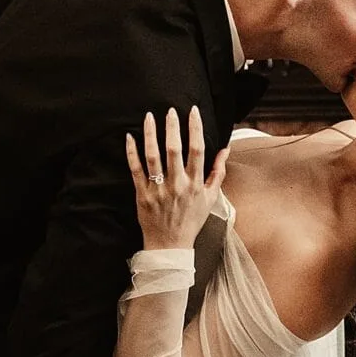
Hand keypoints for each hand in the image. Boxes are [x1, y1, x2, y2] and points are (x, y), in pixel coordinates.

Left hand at [125, 108, 226, 251]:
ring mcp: (159, 190)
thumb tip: (225, 150)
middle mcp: (178, 185)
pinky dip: (132, 153)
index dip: (195, 128)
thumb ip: (218, 172)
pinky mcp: (142, 195)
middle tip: (170, 110)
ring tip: (149, 116)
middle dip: (172, 127)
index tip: (193, 111)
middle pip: (174, 149)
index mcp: (196, 184)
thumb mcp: (211, 198)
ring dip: (150, 134)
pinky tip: (129, 137)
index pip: (197, 150)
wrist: (170, 246)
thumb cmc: (192, 220)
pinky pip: (136, 170)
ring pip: (153, 156)